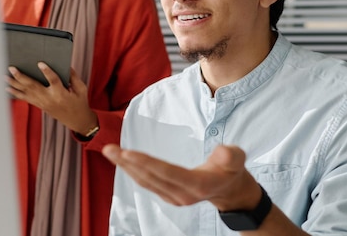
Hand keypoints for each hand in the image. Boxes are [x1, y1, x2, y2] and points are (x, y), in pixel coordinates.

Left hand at [7, 63, 96, 134]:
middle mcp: (49, 98)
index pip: (53, 80)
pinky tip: (8, 87)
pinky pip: (26, 99)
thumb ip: (73, 76)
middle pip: (33, 87)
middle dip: (21, 77)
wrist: (76, 120)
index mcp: (61, 93)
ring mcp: (43, 103)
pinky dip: (16, 93)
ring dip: (14, 84)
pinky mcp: (40, 105)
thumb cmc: (80, 102)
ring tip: (5, 76)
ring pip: (26, 93)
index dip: (47, 72)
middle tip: (12, 68)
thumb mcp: (81, 89)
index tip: (40, 63)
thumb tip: (65, 64)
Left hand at [102, 144, 260, 211]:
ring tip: (110, 152)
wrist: (232, 191)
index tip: (127, 152)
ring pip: (145, 181)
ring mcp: (175, 198)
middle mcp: (183, 195)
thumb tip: (223, 151)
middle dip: (128, 163)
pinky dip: (133, 172)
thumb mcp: (238, 159)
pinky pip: (147, 183)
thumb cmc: (232, 170)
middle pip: (151, 177)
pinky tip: (124, 161)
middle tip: (108, 149)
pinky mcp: (169, 196)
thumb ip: (231, 156)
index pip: (167, 173)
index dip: (147, 163)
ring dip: (126, 167)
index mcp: (198, 185)